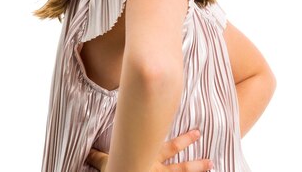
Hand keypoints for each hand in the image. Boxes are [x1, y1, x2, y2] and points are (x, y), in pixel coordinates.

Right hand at [86, 130, 213, 170]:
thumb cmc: (115, 170)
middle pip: (180, 168)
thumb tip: (89, 149)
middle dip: (196, 164)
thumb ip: (100, 157)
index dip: (184, 141)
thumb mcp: (107, 163)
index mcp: (149, 160)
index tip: (198, 133)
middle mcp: (157, 171)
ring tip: (211, 167)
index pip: (169, 148)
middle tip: (212, 161)